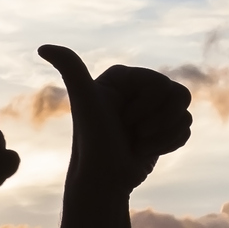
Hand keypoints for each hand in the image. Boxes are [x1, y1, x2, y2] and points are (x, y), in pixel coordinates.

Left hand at [37, 44, 190, 199]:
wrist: (104, 180)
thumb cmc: (93, 141)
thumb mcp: (85, 102)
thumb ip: (71, 69)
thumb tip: (42, 47)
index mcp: (123, 77)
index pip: (162, 83)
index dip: (147, 106)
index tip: (122, 118)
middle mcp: (137, 88)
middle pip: (180, 95)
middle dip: (158, 121)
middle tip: (132, 131)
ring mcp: (151, 108)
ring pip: (185, 113)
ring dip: (164, 135)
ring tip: (138, 142)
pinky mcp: (161, 127)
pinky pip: (186, 128)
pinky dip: (170, 143)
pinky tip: (146, 149)